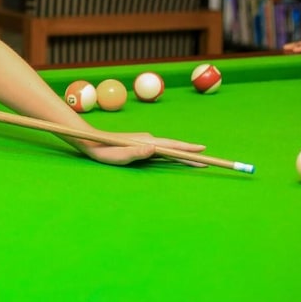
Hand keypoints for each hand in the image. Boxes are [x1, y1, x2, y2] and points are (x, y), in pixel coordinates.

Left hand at [76, 131, 207, 167]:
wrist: (91, 141)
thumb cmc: (103, 151)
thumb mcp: (119, 156)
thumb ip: (136, 153)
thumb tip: (155, 149)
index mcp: (146, 142)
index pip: (172, 146)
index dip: (189, 149)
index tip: (204, 152)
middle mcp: (149, 139)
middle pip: (175, 147)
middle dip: (191, 153)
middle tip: (209, 161)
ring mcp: (146, 141)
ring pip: (169, 149)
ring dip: (184, 154)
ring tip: (199, 161)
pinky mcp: (141, 145)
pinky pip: (162, 151)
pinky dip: (173, 155)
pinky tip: (178, 158)